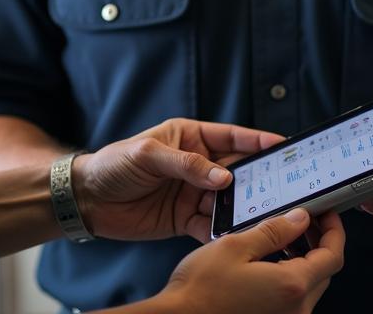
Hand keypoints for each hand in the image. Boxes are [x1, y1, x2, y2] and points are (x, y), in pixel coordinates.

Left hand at [73, 118, 283, 242]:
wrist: (88, 199)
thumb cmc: (114, 164)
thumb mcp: (148, 154)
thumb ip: (186, 165)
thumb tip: (224, 177)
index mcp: (190, 138)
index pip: (231, 136)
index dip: (257, 140)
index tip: (283, 144)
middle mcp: (196, 164)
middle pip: (236, 170)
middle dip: (258, 178)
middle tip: (284, 187)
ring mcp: (192, 193)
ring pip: (228, 200)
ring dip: (243, 208)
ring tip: (265, 216)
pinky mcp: (184, 219)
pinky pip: (211, 225)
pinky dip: (223, 231)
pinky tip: (234, 236)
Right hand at [158, 208, 344, 313]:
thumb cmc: (200, 289)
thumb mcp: (236, 246)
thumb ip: (273, 231)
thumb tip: (301, 219)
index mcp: (291, 286)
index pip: (332, 256)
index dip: (334, 230)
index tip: (328, 212)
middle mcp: (296, 310)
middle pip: (324, 271)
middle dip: (317, 241)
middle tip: (302, 218)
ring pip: (308, 285)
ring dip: (302, 258)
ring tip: (280, 235)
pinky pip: (292, 298)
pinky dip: (288, 274)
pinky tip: (266, 260)